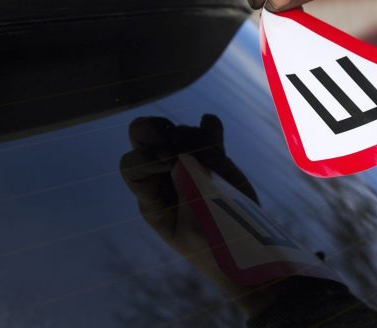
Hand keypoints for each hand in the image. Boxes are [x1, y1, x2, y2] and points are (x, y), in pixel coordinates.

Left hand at [120, 115, 264, 310]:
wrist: (244, 250)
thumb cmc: (213, 245)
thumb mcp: (194, 222)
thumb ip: (189, 185)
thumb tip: (184, 152)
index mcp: (150, 197)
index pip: (132, 166)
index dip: (146, 158)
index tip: (171, 161)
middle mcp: (164, 176)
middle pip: (143, 136)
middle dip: (155, 131)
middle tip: (178, 146)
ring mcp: (188, 165)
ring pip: (178, 131)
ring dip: (191, 136)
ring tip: (212, 156)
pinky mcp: (214, 160)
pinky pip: (206, 133)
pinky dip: (209, 126)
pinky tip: (214, 129)